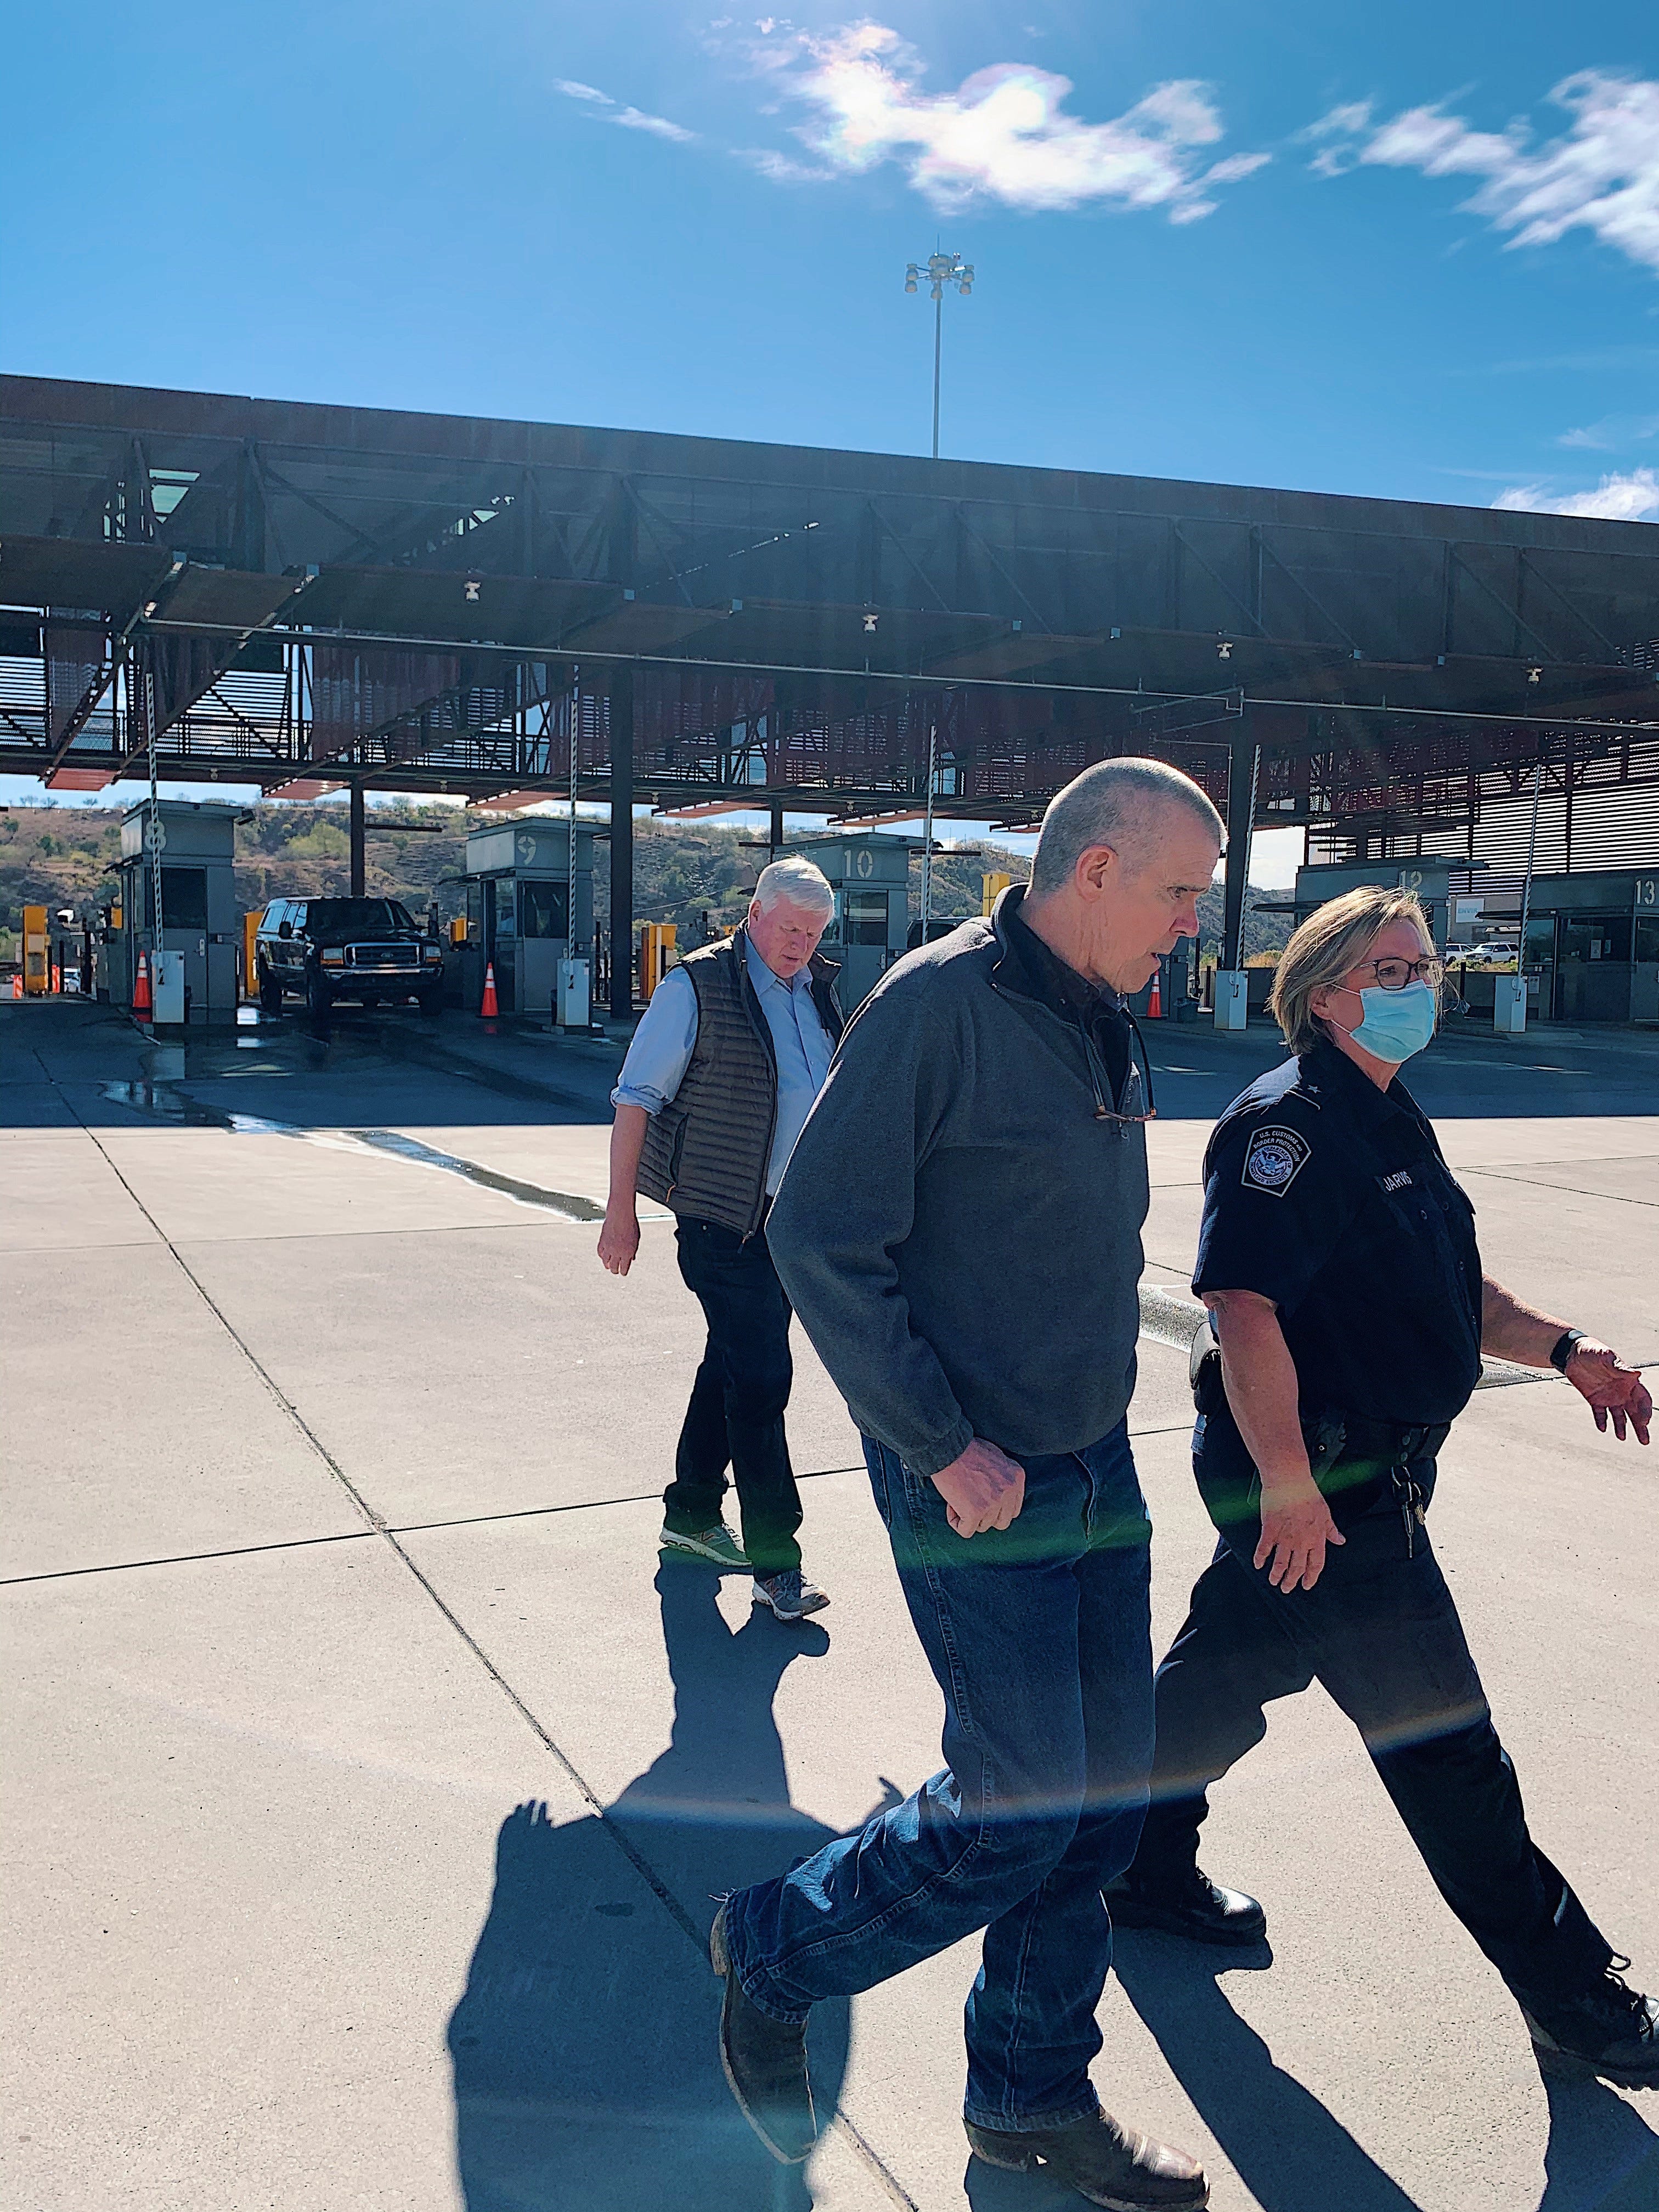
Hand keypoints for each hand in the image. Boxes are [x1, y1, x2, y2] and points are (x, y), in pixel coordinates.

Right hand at [597, 1209, 640, 1275]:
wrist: (620, 1215)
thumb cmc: (631, 1225)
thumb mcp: (636, 1240)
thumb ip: (633, 1250)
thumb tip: (632, 1258)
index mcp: (628, 1253)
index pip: (624, 1268)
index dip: (623, 1272)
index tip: (623, 1273)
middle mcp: (617, 1252)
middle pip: (614, 1267)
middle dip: (615, 1270)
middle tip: (615, 1272)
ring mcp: (608, 1247)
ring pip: (605, 1261)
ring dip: (607, 1265)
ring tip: (608, 1267)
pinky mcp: (602, 1242)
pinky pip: (600, 1252)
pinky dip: (602, 1256)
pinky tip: (603, 1257)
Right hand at [931, 1439, 1025, 1537]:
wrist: (947, 1447)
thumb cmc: (966, 1449)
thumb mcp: (996, 1457)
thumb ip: (1003, 1476)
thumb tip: (1000, 1494)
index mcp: (1017, 1477)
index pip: (1013, 1508)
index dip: (996, 1508)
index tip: (981, 1498)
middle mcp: (1009, 1491)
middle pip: (1001, 1522)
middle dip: (985, 1516)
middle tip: (970, 1501)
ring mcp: (994, 1503)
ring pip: (983, 1527)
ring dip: (969, 1516)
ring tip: (958, 1498)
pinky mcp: (975, 1512)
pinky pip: (966, 1531)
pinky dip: (956, 1522)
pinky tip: (951, 1505)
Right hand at [1254, 1475, 1344, 1592]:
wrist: (1289, 1481)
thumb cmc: (1307, 1493)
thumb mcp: (1326, 1513)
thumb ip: (1331, 1530)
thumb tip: (1340, 1540)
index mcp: (1316, 1538)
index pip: (1315, 1565)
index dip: (1311, 1577)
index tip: (1307, 1584)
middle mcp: (1301, 1541)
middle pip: (1297, 1568)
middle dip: (1291, 1581)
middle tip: (1287, 1588)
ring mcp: (1284, 1537)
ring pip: (1280, 1563)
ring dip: (1276, 1575)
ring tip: (1273, 1581)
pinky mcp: (1269, 1530)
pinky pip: (1264, 1549)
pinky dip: (1260, 1559)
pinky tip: (1258, 1564)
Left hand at [1566, 1341, 1651, 1444]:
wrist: (1572, 1353)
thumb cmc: (1593, 1350)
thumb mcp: (1605, 1356)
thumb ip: (1619, 1367)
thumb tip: (1636, 1373)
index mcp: (1628, 1381)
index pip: (1641, 1399)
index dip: (1644, 1410)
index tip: (1644, 1421)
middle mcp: (1621, 1391)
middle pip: (1634, 1411)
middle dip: (1640, 1425)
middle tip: (1644, 1440)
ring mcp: (1608, 1397)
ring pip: (1618, 1415)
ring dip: (1621, 1427)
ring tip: (1622, 1437)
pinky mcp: (1594, 1400)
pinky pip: (1600, 1414)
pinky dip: (1601, 1421)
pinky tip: (1603, 1428)